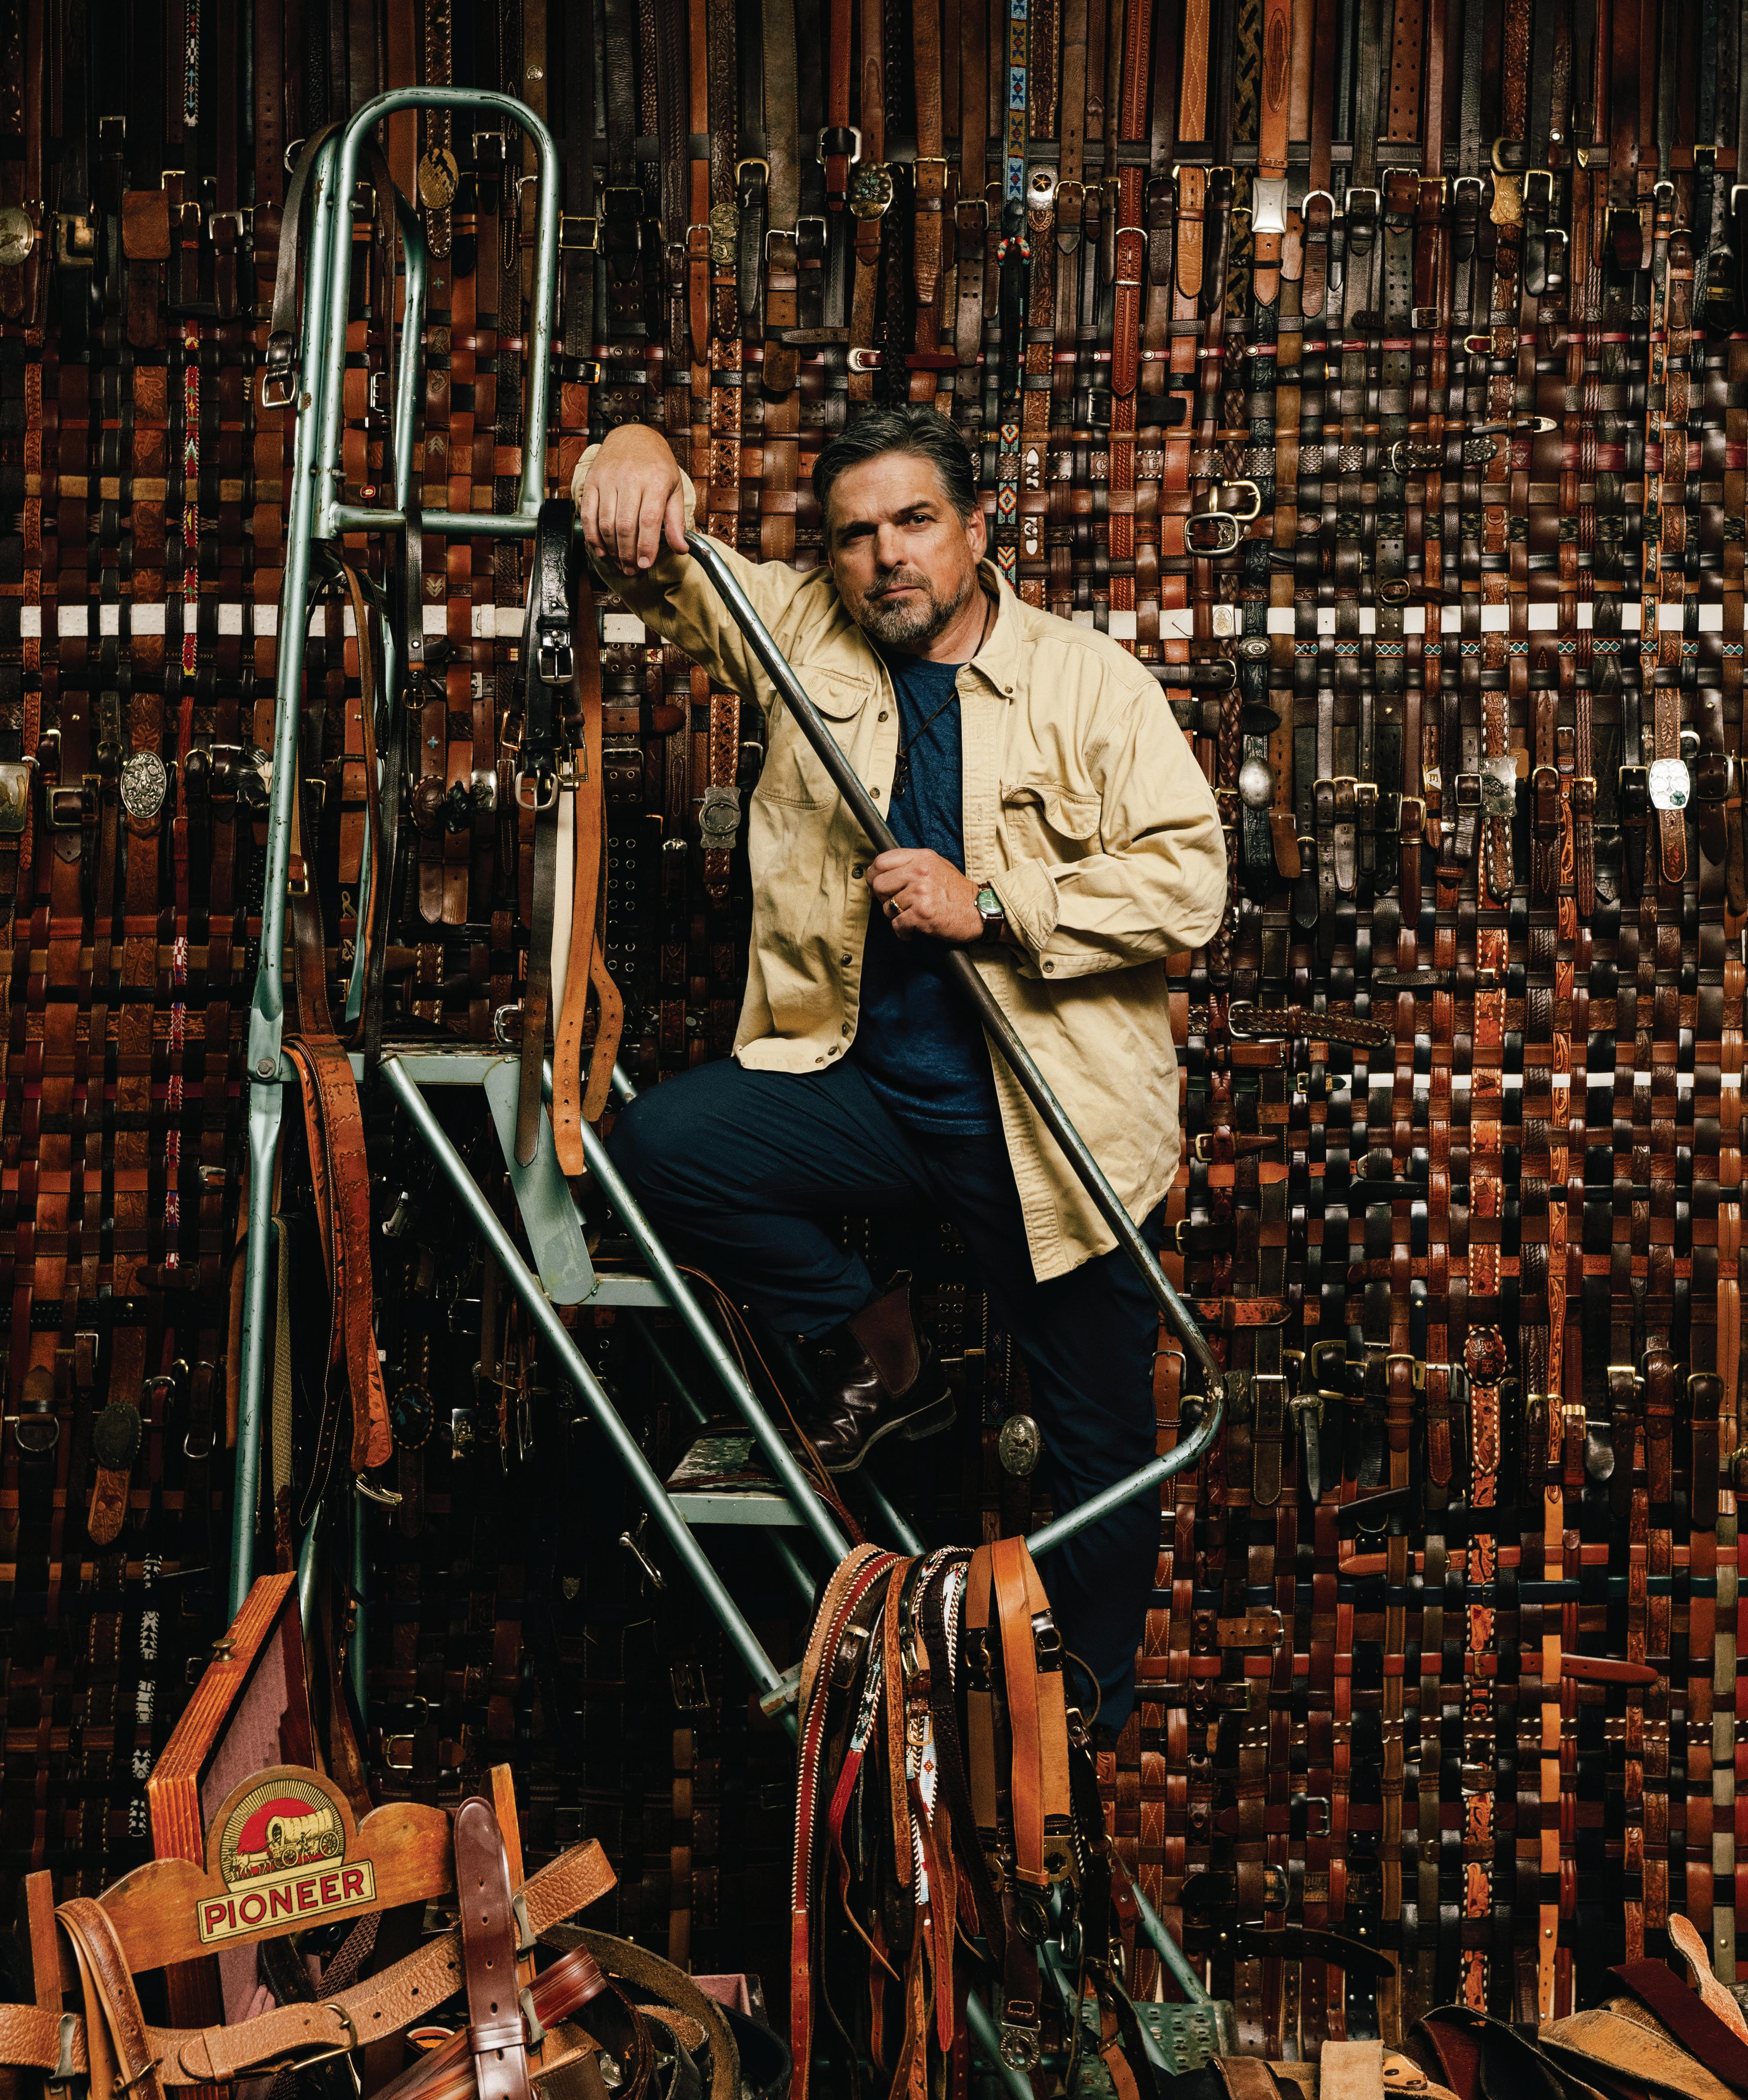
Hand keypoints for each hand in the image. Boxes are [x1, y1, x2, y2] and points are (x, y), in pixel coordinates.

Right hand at [574, 425, 688, 571]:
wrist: (632, 436)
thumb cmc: (656, 464)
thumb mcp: (674, 488)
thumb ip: (677, 520)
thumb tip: (681, 549)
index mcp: (655, 480)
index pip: (649, 520)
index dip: (646, 546)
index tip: (645, 564)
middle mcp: (630, 478)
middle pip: (625, 525)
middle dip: (628, 553)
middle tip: (631, 569)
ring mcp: (608, 478)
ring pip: (606, 522)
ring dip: (611, 549)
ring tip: (619, 562)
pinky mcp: (592, 480)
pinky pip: (588, 514)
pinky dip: (592, 536)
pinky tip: (601, 549)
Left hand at [865, 848, 982, 942]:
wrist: (980, 910)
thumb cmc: (956, 891)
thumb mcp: (935, 866)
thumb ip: (910, 865)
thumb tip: (880, 875)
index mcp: (921, 858)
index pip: (881, 861)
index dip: (874, 876)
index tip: (877, 886)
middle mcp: (920, 872)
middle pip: (879, 884)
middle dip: (883, 899)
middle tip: (895, 905)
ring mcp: (921, 893)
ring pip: (887, 908)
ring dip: (896, 917)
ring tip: (911, 917)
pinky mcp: (923, 914)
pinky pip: (897, 925)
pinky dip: (903, 932)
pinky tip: (913, 930)